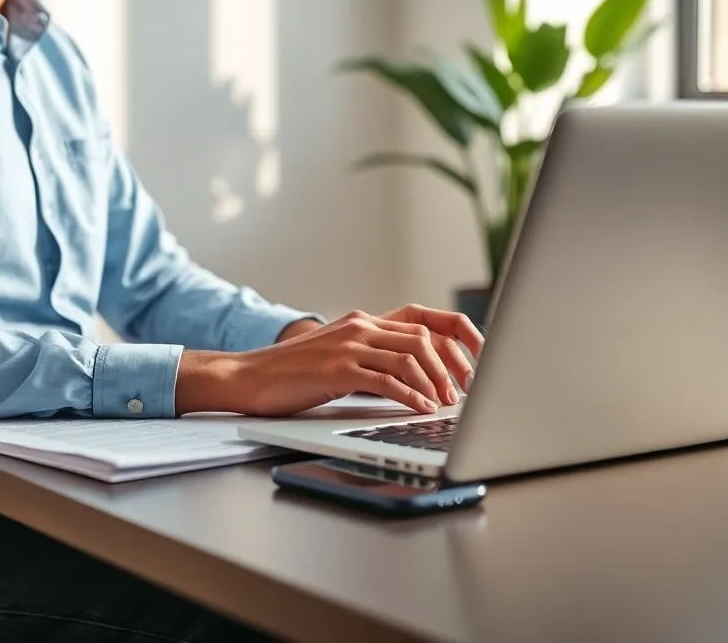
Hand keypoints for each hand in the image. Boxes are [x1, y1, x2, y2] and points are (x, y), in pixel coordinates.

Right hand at [175, 305, 483, 416]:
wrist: (248, 377)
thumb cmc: (294, 374)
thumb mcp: (340, 357)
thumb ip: (373, 358)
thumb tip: (415, 378)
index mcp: (365, 320)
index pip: (425, 318)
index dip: (459, 336)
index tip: (479, 362)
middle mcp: (360, 326)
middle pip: (424, 336)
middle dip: (453, 366)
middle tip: (465, 393)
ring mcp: (349, 345)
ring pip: (410, 356)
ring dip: (435, 382)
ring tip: (445, 405)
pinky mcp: (337, 369)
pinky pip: (386, 380)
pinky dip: (410, 395)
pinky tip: (421, 409)